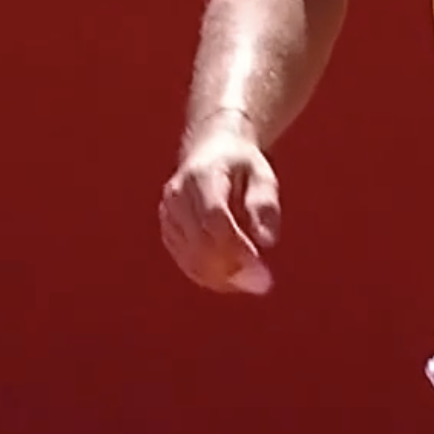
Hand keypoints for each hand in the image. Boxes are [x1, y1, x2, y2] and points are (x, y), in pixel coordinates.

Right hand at [158, 114, 280, 294]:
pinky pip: (183, 259)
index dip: (237, 248)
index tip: (262, 270)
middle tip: (262, 284)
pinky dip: (206, 274)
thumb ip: (264, 204)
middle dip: (231, 269)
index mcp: (203, 174)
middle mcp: (178, 194)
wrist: (211, 149)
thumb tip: (266, 241)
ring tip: (250, 282)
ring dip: (219, 276)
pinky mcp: (168, 228)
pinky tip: (231, 279)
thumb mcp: (262, 173)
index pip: (215, 218)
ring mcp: (169, 212)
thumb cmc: (242, 164)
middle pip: (199, 242)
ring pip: (189, 256)